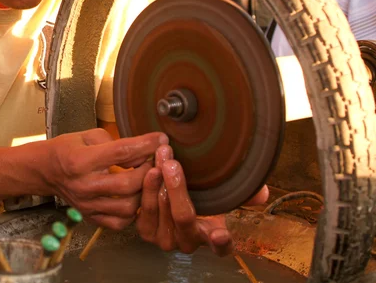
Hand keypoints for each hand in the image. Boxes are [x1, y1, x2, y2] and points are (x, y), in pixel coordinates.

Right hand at [48, 128, 168, 230]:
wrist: (45, 170)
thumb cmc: (67, 150)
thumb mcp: (88, 135)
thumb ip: (116, 141)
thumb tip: (145, 148)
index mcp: (81, 161)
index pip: (122, 152)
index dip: (146, 145)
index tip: (161, 139)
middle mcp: (84, 186)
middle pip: (129, 183)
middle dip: (149, 170)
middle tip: (155, 160)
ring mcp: (87, 205)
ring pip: (128, 207)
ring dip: (144, 192)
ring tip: (146, 179)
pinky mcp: (90, 217)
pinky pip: (120, 222)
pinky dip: (133, 211)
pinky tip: (134, 197)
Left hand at [136, 145, 269, 255]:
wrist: (173, 195)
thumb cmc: (203, 195)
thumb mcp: (224, 194)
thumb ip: (245, 193)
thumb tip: (261, 192)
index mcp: (214, 239)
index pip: (222, 247)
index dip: (221, 242)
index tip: (220, 234)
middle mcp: (189, 243)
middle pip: (183, 217)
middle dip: (178, 188)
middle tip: (173, 164)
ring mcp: (165, 238)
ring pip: (160, 211)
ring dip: (158, 182)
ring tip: (161, 158)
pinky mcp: (146, 231)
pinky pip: (144, 210)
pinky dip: (147, 187)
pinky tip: (150, 169)